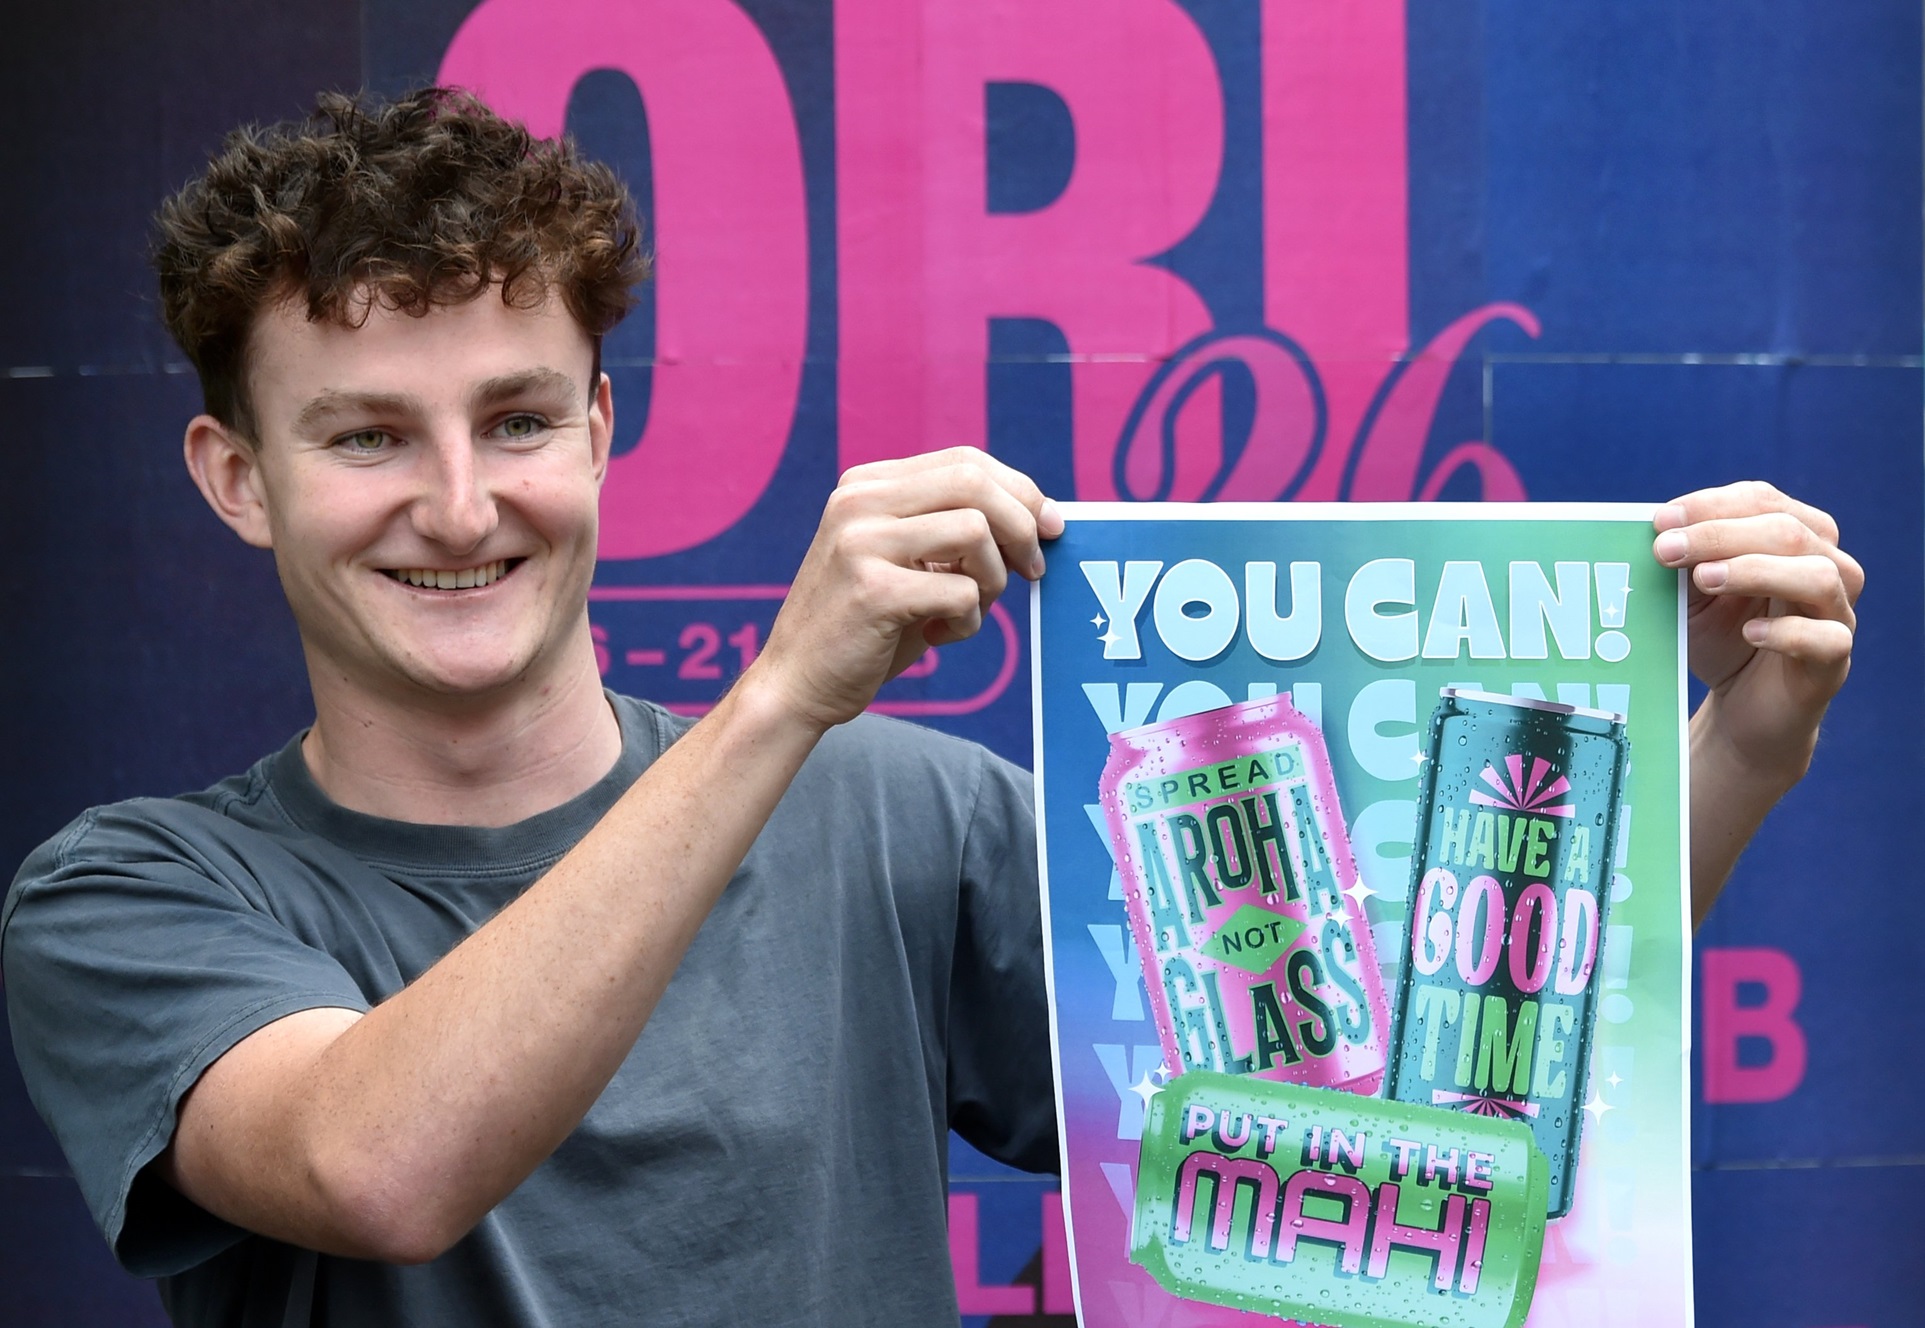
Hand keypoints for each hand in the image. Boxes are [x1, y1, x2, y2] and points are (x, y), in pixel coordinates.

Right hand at [749, 448, 1063, 732]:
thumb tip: (1039, 517)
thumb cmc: (866, 626)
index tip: (1049, 526)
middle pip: (975, 482)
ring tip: (967, 610)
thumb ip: (953, 530)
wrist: (797, 684)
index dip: (1020, 490)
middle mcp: (858, 502)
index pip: (966, 461)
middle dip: (1022, 525)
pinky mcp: (872, 590)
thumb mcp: (907, 561)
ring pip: (975, 532)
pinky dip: (969, 621)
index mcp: (867, 485)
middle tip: (1032, 569)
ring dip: (993, 580)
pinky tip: (938, 636)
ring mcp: (860, 542)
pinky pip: (961, 591)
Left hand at [1654, 480, 1860, 788]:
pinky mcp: (1834, 663)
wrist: (1744, 708)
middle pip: (1789, 532)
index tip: (1661, 521)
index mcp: (1796, 538)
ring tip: (1704, 579)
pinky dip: (1788, 633)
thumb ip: (1685, 562)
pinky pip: (1828, 639)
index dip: (1712, 506)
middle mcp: (1828, 568)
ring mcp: (1837, 615)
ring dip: (1755, 571)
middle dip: (1721, 535)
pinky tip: (1749, 632)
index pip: (1764, 502)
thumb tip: (1657, 531)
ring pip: (1817, 576)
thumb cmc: (1722, 639)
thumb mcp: (1694, 595)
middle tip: (1666, 550)